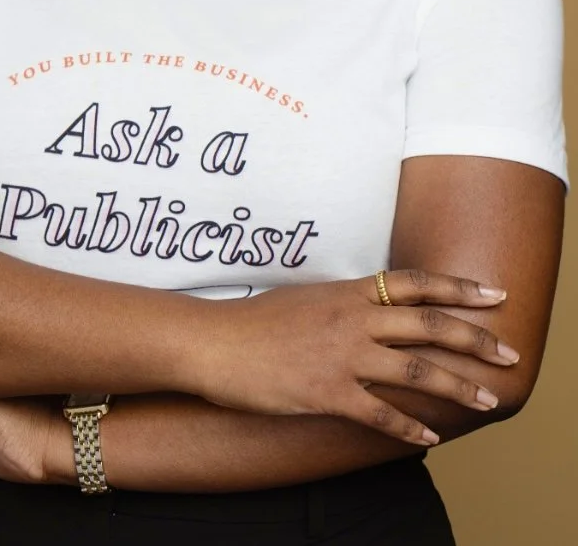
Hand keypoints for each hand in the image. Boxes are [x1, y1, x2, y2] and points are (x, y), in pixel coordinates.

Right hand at [193, 269, 518, 445]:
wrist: (214, 342)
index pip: (415, 282)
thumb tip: (371, 306)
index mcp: (348, 292)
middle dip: (475, 340)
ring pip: (416, 370)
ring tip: (486, 400)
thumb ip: (344, 302)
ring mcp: (342, 356)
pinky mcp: (326, 392)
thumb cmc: (255, 321)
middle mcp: (353, 319)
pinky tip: (428, 438)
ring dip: (457, 386)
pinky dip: (409, 428)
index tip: (493, 294)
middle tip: (508, 353)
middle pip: (429, 324)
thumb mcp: (307, 297)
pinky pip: (380, 414)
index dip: (458, 287)